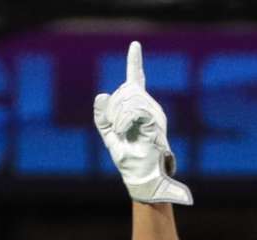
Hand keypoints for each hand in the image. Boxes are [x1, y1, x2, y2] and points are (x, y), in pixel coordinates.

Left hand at [93, 43, 191, 205]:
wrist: (143, 178)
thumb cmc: (128, 160)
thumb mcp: (109, 136)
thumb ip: (103, 117)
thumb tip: (100, 95)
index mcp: (139, 108)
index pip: (136, 80)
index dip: (134, 62)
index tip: (135, 45)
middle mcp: (150, 107)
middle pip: (125, 90)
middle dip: (113, 109)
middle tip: (116, 130)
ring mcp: (155, 113)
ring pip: (129, 99)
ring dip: (118, 117)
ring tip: (122, 134)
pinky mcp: (155, 121)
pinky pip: (134, 110)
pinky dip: (123, 120)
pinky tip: (124, 132)